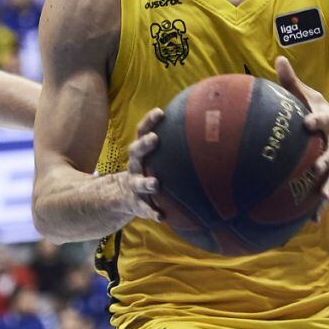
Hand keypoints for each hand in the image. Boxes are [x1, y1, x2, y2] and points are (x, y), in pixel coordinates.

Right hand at [119, 107, 163, 221]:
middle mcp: (135, 165)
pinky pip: (144, 208)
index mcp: (140, 151)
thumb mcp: (154, 156)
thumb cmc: (149, 169)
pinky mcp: (137, 203)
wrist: (125, 195)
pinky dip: (151, 212)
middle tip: (154, 139)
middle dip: (144, 145)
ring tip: (155, 184)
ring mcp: (134, 184)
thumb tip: (204, 127)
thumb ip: (172, 144)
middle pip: (136, 151)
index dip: (149, 121)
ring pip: (138, 182)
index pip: (142, 131)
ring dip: (146, 183)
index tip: (160, 112)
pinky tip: (161, 217)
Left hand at [275, 56, 328, 222]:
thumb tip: (277, 58)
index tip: (308, 122)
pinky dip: (319, 207)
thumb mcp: (314, 99)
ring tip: (318, 203)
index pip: (324, 120)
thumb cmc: (327, 118)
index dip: (317, 120)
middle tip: (317, 167)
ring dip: (325, 190)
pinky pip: (326, 194)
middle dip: (326, 160)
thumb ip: (293, 82)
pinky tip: (310, 221)